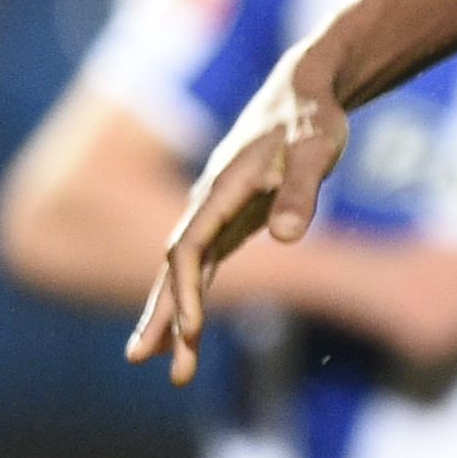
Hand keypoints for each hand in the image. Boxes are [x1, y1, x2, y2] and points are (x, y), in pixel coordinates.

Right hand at [129, 53, 348, 382]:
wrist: (304, 91)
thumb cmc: (311, 117)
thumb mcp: (315, 150)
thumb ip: (301, 191)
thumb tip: (288, 236)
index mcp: (222, 188)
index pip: (191, 246)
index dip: (187, 288)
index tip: (190, 328)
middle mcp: (209, 203)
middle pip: (176, 267)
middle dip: (161, 315)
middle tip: (141, 360)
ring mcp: (216, 215)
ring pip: (185, 272)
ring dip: (172, 317)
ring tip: (161, 366)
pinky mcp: (231, 222)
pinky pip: (204, 268)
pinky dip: (193, 300)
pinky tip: (187, 334)